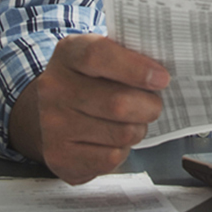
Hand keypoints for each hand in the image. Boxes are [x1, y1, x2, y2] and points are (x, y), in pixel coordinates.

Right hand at [9, 34, 169, 184]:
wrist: (50, 115)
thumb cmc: (90, 81)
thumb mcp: (103, 56)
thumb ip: (129, 57)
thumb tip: (161, 73)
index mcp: (68, 54)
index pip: (98, 55)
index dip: (135, 68)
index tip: (161, 78)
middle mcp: (53, 88)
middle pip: (117, 103)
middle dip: (148, 106)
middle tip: (153, 104)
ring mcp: (52, 124)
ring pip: (121, 133)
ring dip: (137, 129)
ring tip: (131, 122)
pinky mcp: (59, 156)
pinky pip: (111, 158)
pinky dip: (122, 150)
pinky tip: (112, 140)